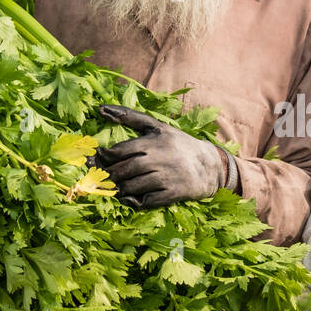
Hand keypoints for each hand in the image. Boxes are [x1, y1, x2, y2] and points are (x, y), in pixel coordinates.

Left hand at [94, 104, 228, 208]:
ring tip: (118, 186)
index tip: (100, 159)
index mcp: (154, 142)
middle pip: (124, 170)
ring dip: (120, 189)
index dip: (105, 157)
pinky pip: (146, 201)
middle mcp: (160, 159)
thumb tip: (101, 109)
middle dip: (110, 175)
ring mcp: (167, 178)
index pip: (120, 151)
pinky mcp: (172, 194)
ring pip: (132, 187)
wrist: (210, 166)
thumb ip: (130, 117)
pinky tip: (133, 197)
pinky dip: (135, 201)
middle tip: (104, 176)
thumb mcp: (157, 127)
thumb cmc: (179, 144)